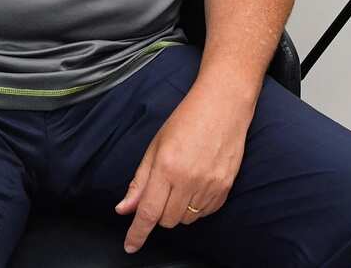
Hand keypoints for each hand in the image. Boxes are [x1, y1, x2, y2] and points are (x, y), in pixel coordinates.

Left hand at [115, 84, 250, 253]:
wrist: (224, 105)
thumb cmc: (188, 119)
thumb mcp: (156, 146)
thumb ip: (140, 181)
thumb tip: (125, 208)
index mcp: (167, 167)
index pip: (148, 213)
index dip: (137, 233)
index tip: (131, 245)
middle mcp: (189, 180)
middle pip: (167, 220)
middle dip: (159, 212)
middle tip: (164, 189)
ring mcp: (210, 185)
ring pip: (186, 219)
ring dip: (179, 209)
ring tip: (183, 182)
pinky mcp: (225, 187)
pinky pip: (206, 212)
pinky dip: (197, 206)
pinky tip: (198, 184)